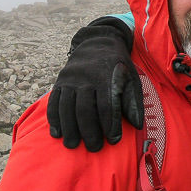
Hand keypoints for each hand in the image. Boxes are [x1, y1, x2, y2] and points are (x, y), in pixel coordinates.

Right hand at [46, 18, 143, 151]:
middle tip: (94, 147)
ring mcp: (70, 79)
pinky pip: (54, 102)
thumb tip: (137, 125)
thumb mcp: (131, 78)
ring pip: (67, 107)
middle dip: (89, 131)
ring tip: (72, 145)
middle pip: (85, 109)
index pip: (107, 105)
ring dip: (69, 128)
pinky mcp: (60, 82)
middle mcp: (86, 78)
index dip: (110, 125)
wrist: (97, 43)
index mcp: (106, 77)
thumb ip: (133, 102)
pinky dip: (54, 119)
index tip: (113, 140)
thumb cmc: (118, 67)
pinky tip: (57, 133)